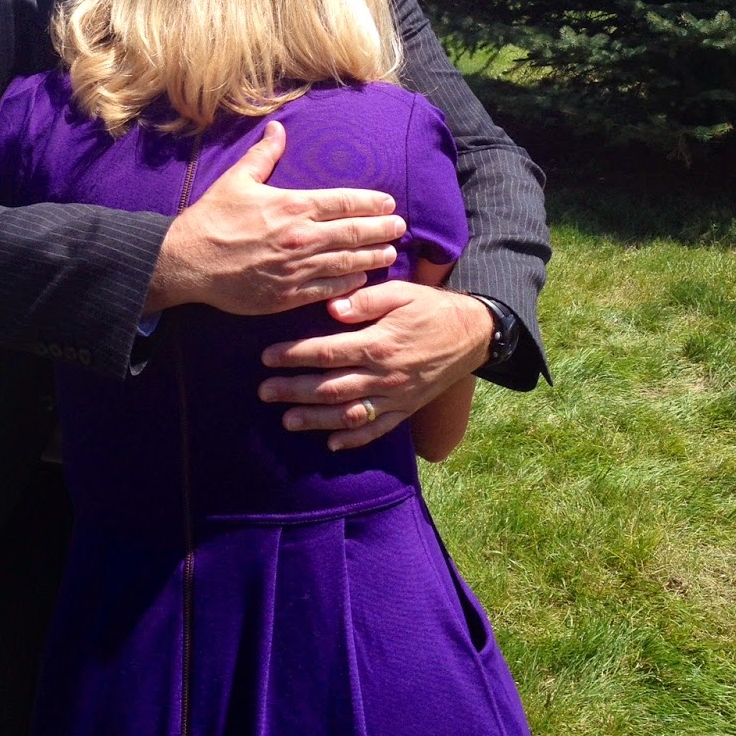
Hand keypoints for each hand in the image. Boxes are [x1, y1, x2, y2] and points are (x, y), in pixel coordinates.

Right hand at [144, 121, 406, 315]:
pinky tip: (362, 278)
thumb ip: (264, 155)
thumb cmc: (211, 219)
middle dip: (381, 229)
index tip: (389, 204)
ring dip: (372, 257)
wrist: (188, 262)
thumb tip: (278, 128)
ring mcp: (297, 268)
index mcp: (292, 206)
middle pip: (354, 232)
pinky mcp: (288, 295)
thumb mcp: (237, 180)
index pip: (344, 202)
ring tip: (390, 253)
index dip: (371, 203)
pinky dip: (349, 283)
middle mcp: (301, 237)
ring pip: (347, 262)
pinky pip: (328, 289)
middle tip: (400, 228)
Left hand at [257, 281, 490, 450]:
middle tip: (264, 392)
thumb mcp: (401, 292)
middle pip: (330, 387)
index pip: (327, 352)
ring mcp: (395, 397)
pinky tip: (331, 443)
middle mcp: (384, 375)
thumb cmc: (430, 308)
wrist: (471, 334)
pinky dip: (354, 439)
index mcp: (378, 344)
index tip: (267, 357)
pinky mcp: (406, 409)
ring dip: (315, 419)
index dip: (294, 355)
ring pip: (349, 414)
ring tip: (287, 420)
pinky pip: (377, 429)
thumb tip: (333, 307)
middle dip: (294, 391)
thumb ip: (367, 300)